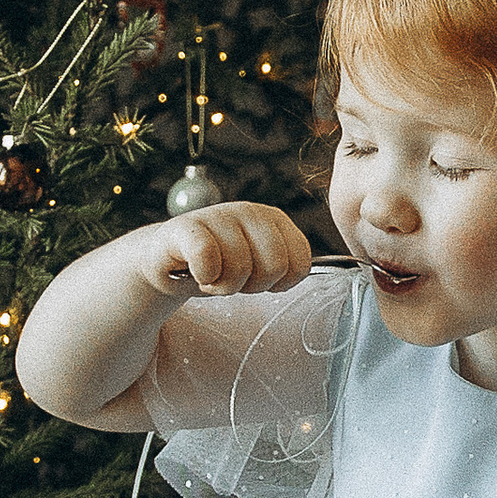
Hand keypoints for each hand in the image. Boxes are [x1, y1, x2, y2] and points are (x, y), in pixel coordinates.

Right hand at [145, 202, 314, 298]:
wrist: (165, 261)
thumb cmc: (219, 266)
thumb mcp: (260, 265)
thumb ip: (289, 266)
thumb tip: (331, 273)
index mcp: (274, 219)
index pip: (301, 263)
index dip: (281, 283)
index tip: (259, 279)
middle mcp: (249, 211)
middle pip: (274, 266)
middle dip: (252, 285)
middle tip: (232, 279)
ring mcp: (217, 216)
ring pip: (240, 269)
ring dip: (223, 286)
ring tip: (210, 276)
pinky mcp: (185, 228)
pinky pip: (207, 258)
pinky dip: (203, 277)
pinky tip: (194, 271)